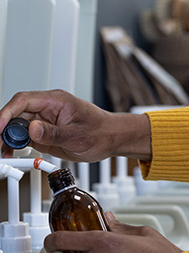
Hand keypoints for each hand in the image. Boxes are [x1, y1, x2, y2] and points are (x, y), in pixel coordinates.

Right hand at [0, 90, 150, 161]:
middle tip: (0, 144)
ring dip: (9, 138)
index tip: (0, 127)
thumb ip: (53, 134)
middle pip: (17, 113)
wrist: (112, 139)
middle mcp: (48, 108)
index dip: (7, 113)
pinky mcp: (45, 133)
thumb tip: (32, 129)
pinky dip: (17, 144)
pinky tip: (12, 152)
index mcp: (56, 101)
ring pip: (18, 125)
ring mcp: (45, 120)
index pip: (23, 100)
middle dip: (5, 128)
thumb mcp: (78, 136)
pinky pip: (26, 136)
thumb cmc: (102, 132)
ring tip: (4, 151)